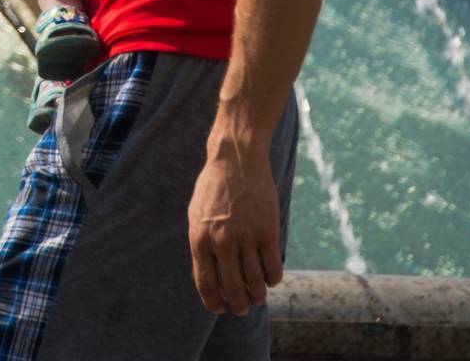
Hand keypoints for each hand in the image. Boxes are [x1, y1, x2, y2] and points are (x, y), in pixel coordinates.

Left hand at [188, 142, 284, 315]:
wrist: (235, 161)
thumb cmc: (213, 189)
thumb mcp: (196, 216)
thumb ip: (201, 244)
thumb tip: (207, 274)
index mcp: (199, 240)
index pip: (206, 284)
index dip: (214, 302)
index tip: (220, 309)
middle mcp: (221, 243)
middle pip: (232, 289)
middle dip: (238, 305)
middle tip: (242, 309)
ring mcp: (246, 238)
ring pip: (255, 283)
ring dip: (258, 296)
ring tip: (257, 297)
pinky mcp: (268, 232)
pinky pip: (273, 267)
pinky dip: (273, 279)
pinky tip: (271, 279)